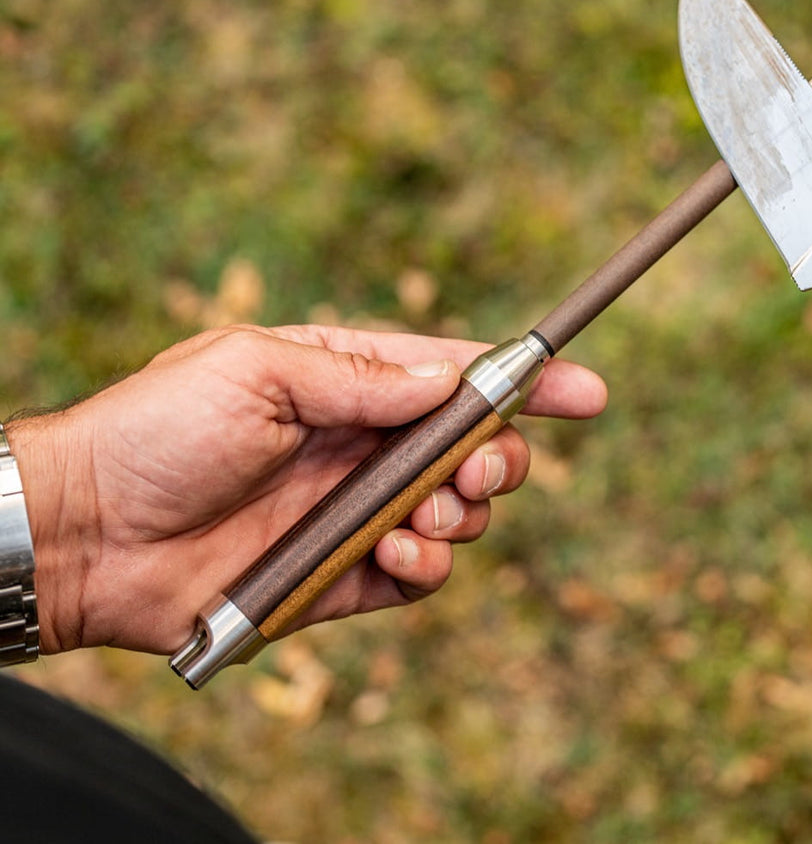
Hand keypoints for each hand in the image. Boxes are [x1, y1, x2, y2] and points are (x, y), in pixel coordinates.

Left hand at [5, 324, 606, 655]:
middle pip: (473, 449)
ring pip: (458, 515)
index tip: (588, 391)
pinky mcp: (344, 576)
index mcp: (348, 382)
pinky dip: (430, 567)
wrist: (88, 532)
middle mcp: (362, 446)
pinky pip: (419, 577)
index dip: (526, 382)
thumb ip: (361, 376)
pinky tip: (400, 553)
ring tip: (427, 515)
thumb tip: (448, 380)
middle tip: (479, 472)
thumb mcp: (258, 369)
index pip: (456, 377)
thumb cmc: (160, 428)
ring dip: (464, 516)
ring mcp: (356, 512)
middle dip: (499, 460)